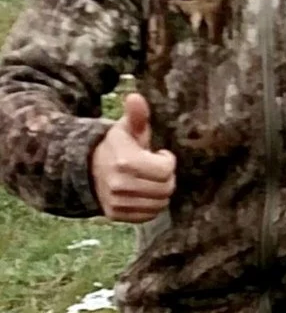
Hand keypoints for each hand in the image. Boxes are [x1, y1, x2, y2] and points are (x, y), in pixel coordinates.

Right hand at [90, 93, 176, 223]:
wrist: (90, 168)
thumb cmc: (118, 145)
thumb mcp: (127, 128)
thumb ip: (136, 114)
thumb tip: (135, 97)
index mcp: (125, 161)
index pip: (166, 170)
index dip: (167, 161)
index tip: (159, 154)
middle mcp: (120, 185)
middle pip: (166, 189)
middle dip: (166, 177)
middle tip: (156, 168)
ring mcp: (117, 202)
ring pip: (160, 204)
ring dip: (160, 192)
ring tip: (149, 179)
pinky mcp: (116, 215)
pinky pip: (148, 216)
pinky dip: (151, 205)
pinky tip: (143, 192)